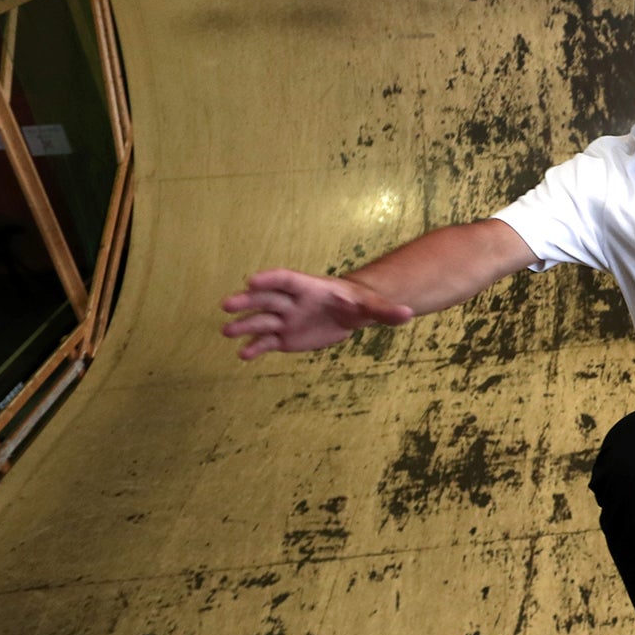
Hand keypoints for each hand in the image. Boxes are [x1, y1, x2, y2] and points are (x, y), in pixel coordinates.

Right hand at [220, 269, 412, 359]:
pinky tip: (243, 355)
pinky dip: (254, 349)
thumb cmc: (359, 304)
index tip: (252, 281)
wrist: (350, 315)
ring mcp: (285, 320)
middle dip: (248, 302)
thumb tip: (409, 313)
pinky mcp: (283, 338)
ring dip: (244, 326)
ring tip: (226, 332)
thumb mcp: (373, 307)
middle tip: (228, 304)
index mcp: (309, 287)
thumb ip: (387, 312)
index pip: (286, 279)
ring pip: (261, 322)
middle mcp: (291, 302)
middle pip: (266, 300)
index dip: (270, 279)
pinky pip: (266, 343)